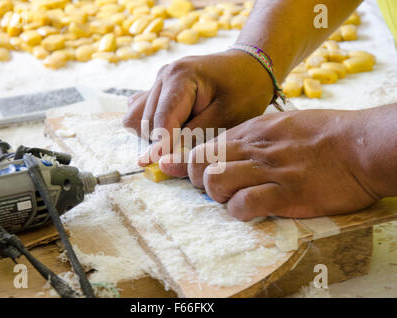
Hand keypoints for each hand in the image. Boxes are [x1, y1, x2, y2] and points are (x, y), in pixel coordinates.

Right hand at [122, 50, 273, 165]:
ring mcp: (157, 82)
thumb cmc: (243, 90)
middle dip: (163, 140)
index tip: (161, 166)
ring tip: (184, 134)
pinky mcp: (156, 90)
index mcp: (179, 77)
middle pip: (147, 123)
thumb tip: (166, 158)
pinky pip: (139, 114)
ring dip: (155, 135)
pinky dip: (151, 126)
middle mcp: (163, 76)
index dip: (160, 146)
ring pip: (138, 120)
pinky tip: (175, 127)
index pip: (161, 120)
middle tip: (193, 144)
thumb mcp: (226, 117)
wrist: (249, 67)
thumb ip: (194, 137)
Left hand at [159, 109, 381, 219]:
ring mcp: (267, 170)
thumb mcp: (284, 123)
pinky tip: (250, 209)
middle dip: (197, 179)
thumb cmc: (325, 134)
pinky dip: (239, 210)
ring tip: (234, 198)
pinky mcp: (284, 193)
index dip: (182, 159)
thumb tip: (231, 146)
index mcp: (252, 131)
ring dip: (217, 195)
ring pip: (215, 182)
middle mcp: (253, 148)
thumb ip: (255, 135)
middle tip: (213, 187)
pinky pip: (243, 204)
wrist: (361, 146)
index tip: (165, 166)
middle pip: (201, 163)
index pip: (204, 144)